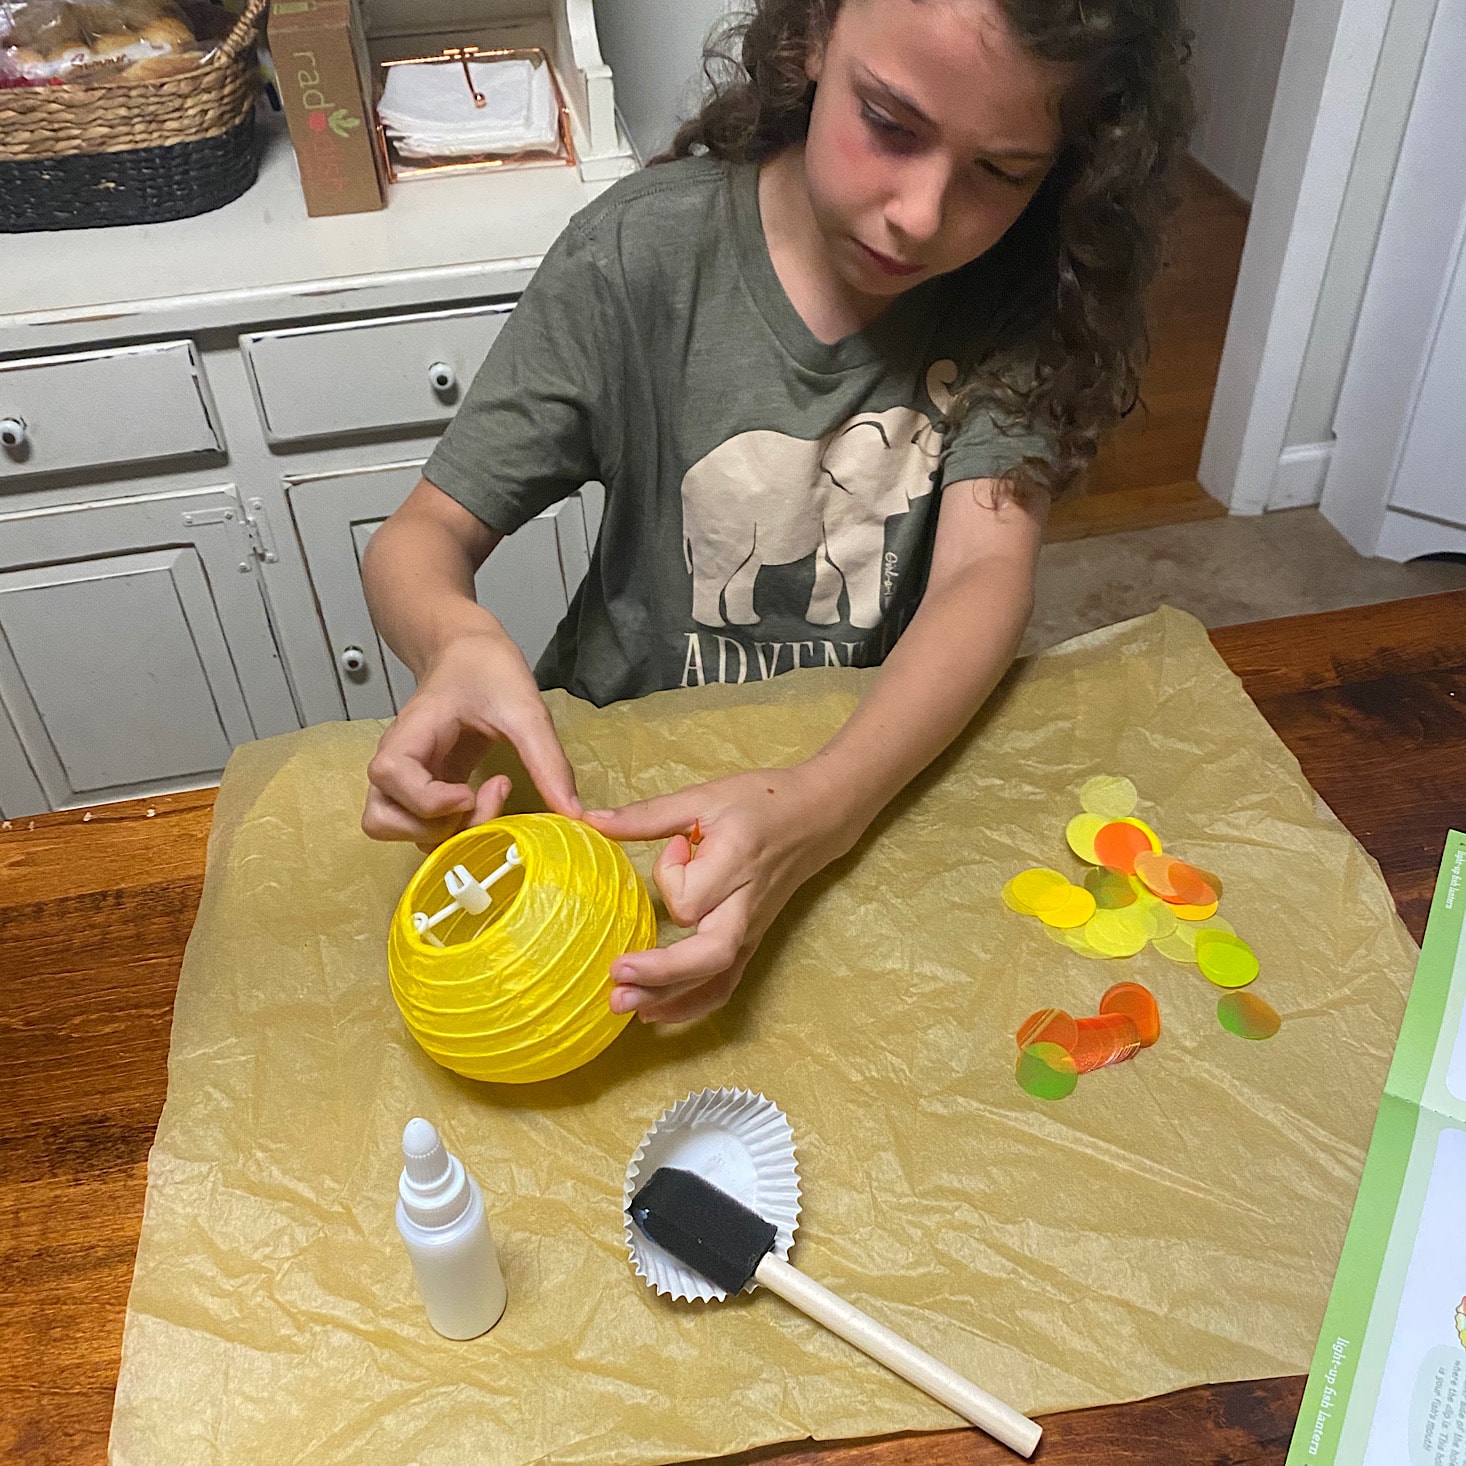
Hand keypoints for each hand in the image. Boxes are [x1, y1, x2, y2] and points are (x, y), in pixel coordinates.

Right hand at [362, 631, 581, 847]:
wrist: (470, 652)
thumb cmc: (485, 669)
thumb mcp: (523, 709)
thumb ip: (547, 761)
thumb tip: (572, 814)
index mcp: (407, 736)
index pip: (390, 781)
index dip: (430, 800)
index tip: (470, 792)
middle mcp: (396, 766)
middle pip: (385, 822)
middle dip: (439, 827)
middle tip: (481, 798)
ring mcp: (407, 782)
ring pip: (400, 833)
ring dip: (444, 834)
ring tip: (483, 801)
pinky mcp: (427, 790)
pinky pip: (426, 827)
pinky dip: (453, 829)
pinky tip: (485, 798)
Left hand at [584, 763, 859, 1023]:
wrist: (815, 817)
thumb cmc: (761, 802)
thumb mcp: (703, 798)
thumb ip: (647, 815)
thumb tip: (590, 821)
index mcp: (735, 865)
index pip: (691, 896)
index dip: (670, 876)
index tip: (673, 847)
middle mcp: (745, 907)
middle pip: (707, 956)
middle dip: (660, 973)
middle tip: (615, 974)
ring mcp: (750, 931)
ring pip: (713, 980)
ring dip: (668, 998)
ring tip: (621, 1003)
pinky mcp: (751, 943)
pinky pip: (724, 986)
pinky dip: (690, 1005)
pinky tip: (654, 1013)